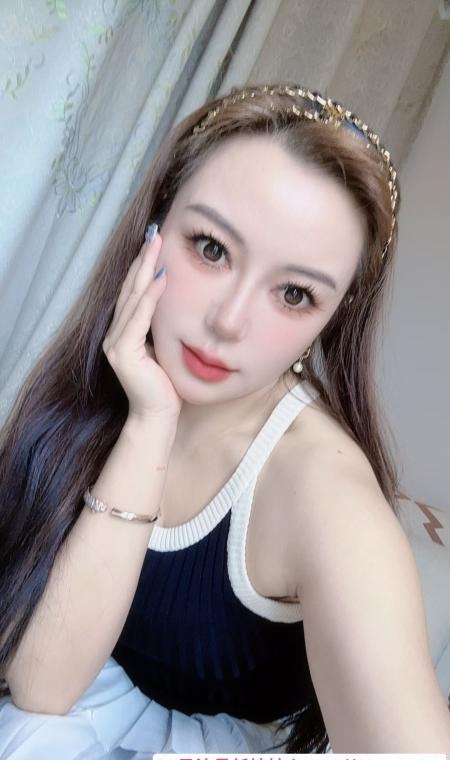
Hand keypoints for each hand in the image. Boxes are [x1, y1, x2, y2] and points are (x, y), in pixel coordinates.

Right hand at [102, 228, 182, 423]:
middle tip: (154, 233)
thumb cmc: (165, 385)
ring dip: (145, 270)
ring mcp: (116, 343)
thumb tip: (172, 299)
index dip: (141, 266)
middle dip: (142, 260)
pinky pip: (139, 319)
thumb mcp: (163, 347)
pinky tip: (161, 278)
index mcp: (123, 332)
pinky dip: (151, 297)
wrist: (156, 416)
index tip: (154, 243)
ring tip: (156, 246)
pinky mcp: (123, 353)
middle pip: (130, 289)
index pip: (132, 293)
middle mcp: (114, 334)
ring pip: (133, 299)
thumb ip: (159, 327)